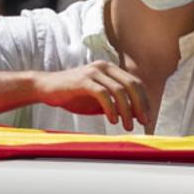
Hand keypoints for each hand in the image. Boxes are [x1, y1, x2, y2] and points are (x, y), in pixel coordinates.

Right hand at [33, 62, 154, 133]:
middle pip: (132, 85)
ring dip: (127, 111)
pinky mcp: (83, 81)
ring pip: (119, 91)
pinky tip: (113, 121)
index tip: (147, 117)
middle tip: (144, 122)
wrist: (46, 88)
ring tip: (127, 126)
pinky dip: (111, 109)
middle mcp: (104, 67)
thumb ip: (116, 104)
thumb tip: (137, 115)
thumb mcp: (99, 101)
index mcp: (110, 69)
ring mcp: (93, 72)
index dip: (145, 101)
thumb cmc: (73, 95)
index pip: (135, 83)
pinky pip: (103, 95)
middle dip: (141, 105)